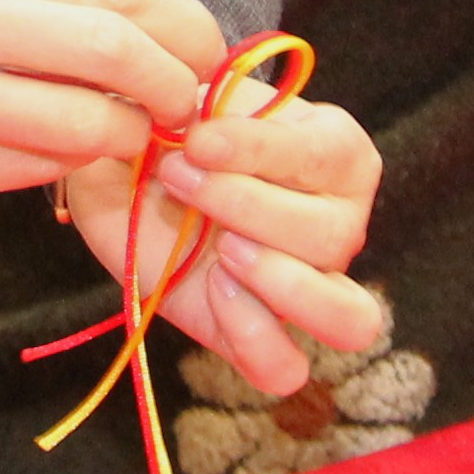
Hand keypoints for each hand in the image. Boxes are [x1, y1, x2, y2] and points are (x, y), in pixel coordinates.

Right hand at [0, 0, 223, 233]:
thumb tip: (163, 28)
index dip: (181, 24)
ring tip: (127, 137)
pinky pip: (30, 174)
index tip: (206, 53)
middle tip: (188, 107)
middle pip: (109, 50)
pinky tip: (62, 159)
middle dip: (174, 86)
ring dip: (126, 139)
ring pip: (80, 125)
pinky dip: (65, 170)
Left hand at [57, 70, 391, 396]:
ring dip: (280, 283)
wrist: (127, 179)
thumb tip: (196, 119)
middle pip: (332, 237)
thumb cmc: (173, 132)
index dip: (259, 149)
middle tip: (178, 177)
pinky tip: (213, 288)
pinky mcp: (263, 340)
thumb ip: (197, 107)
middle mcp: (340, 225)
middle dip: (246, 205)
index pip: (324, 158)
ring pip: (345, 314)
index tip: (195, 138)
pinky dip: (253, 336)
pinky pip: (285, 366)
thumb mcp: (180, 106)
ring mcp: (310, 290)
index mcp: (336, 155)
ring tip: (222, 250)